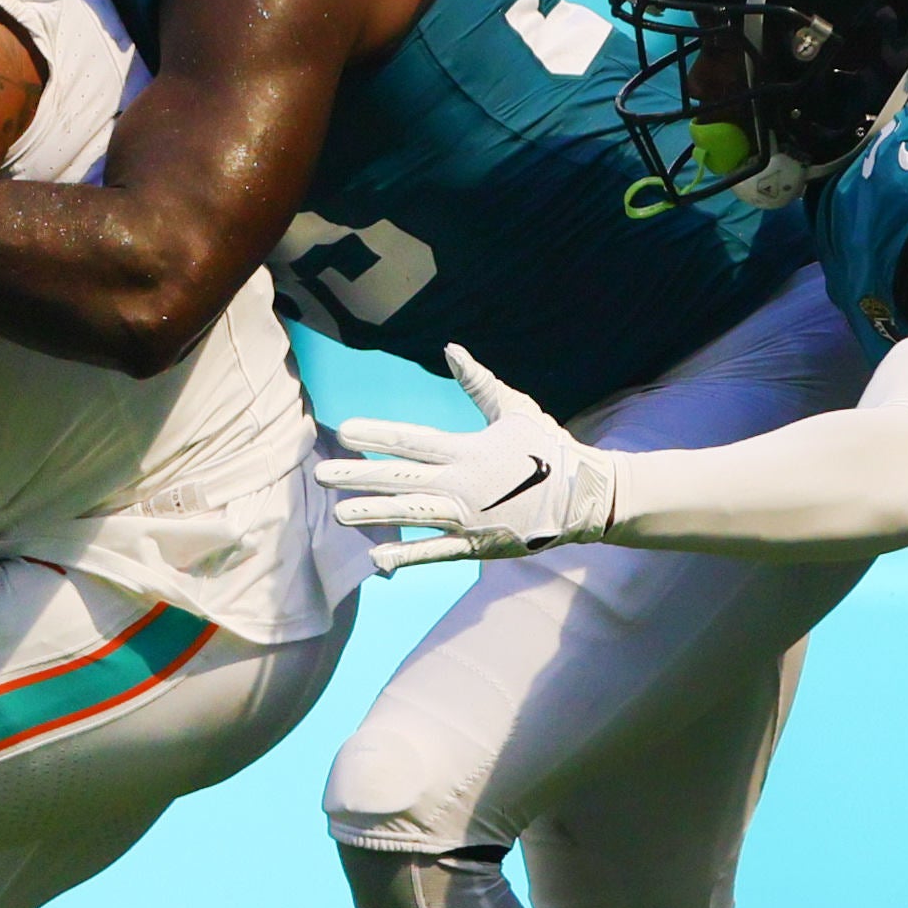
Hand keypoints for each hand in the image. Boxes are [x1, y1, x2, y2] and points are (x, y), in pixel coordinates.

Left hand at [312, 347, 619, 573]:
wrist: (587, 497)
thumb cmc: (549, 447)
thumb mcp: (515, 409)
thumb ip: (478, 382)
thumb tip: (452, 348)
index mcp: (468, 449)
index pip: (411, 441)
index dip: (376, 436)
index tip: (343, 431)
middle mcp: (461, 484)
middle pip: (399, 479)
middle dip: (357, 476)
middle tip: (320, 475)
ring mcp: (468, 517)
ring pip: (411, 516)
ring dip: (372, 515)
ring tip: (338, 514)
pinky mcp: (477, 545)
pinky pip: (436, 552)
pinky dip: (407, 555)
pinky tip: (377, 559)